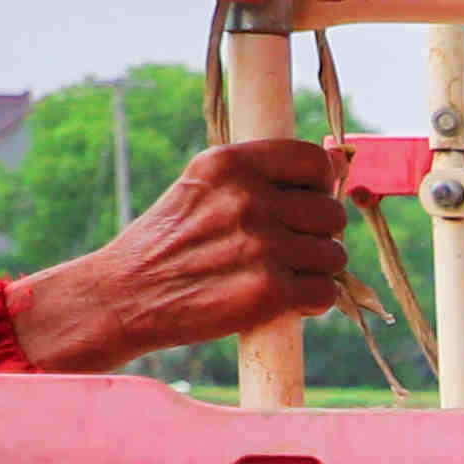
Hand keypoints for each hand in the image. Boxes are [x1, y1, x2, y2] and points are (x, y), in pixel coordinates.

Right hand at [5, 138, 351, 371]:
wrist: (124, 296)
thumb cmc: (170, 243)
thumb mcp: (203, 186)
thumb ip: (265, 173)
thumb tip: (339, 160)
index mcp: (230, 163)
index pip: (315, 161)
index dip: (319, 186)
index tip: (302, 204)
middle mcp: (248, 199)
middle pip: (331, 213)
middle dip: (316, 235)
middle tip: (281, 249)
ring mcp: (261, 245)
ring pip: (334, 256)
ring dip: (314, 271)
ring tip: (275, 274)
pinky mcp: (270, 290)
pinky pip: (325, 293)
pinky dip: (310, 303)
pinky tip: (279, 300)